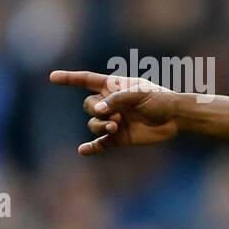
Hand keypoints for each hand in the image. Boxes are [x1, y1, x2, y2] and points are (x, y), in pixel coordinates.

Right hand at [49, 70, 181, 155]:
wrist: (176, 118)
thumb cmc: (160, 100)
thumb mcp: (140, 94)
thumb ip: (118, 99)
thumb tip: (98, 111)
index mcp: (113, 87)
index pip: (87, 80)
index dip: (69, 79)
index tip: (52, 78)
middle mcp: (111, 104)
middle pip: (89, 106)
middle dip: (96, 111)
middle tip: (113, 116)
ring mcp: (114, 121)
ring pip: (94, 124)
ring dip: (100, 126)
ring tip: (115, 127)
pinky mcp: (120, 137)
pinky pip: (100, 143)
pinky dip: (92, 147)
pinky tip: (83, 151)